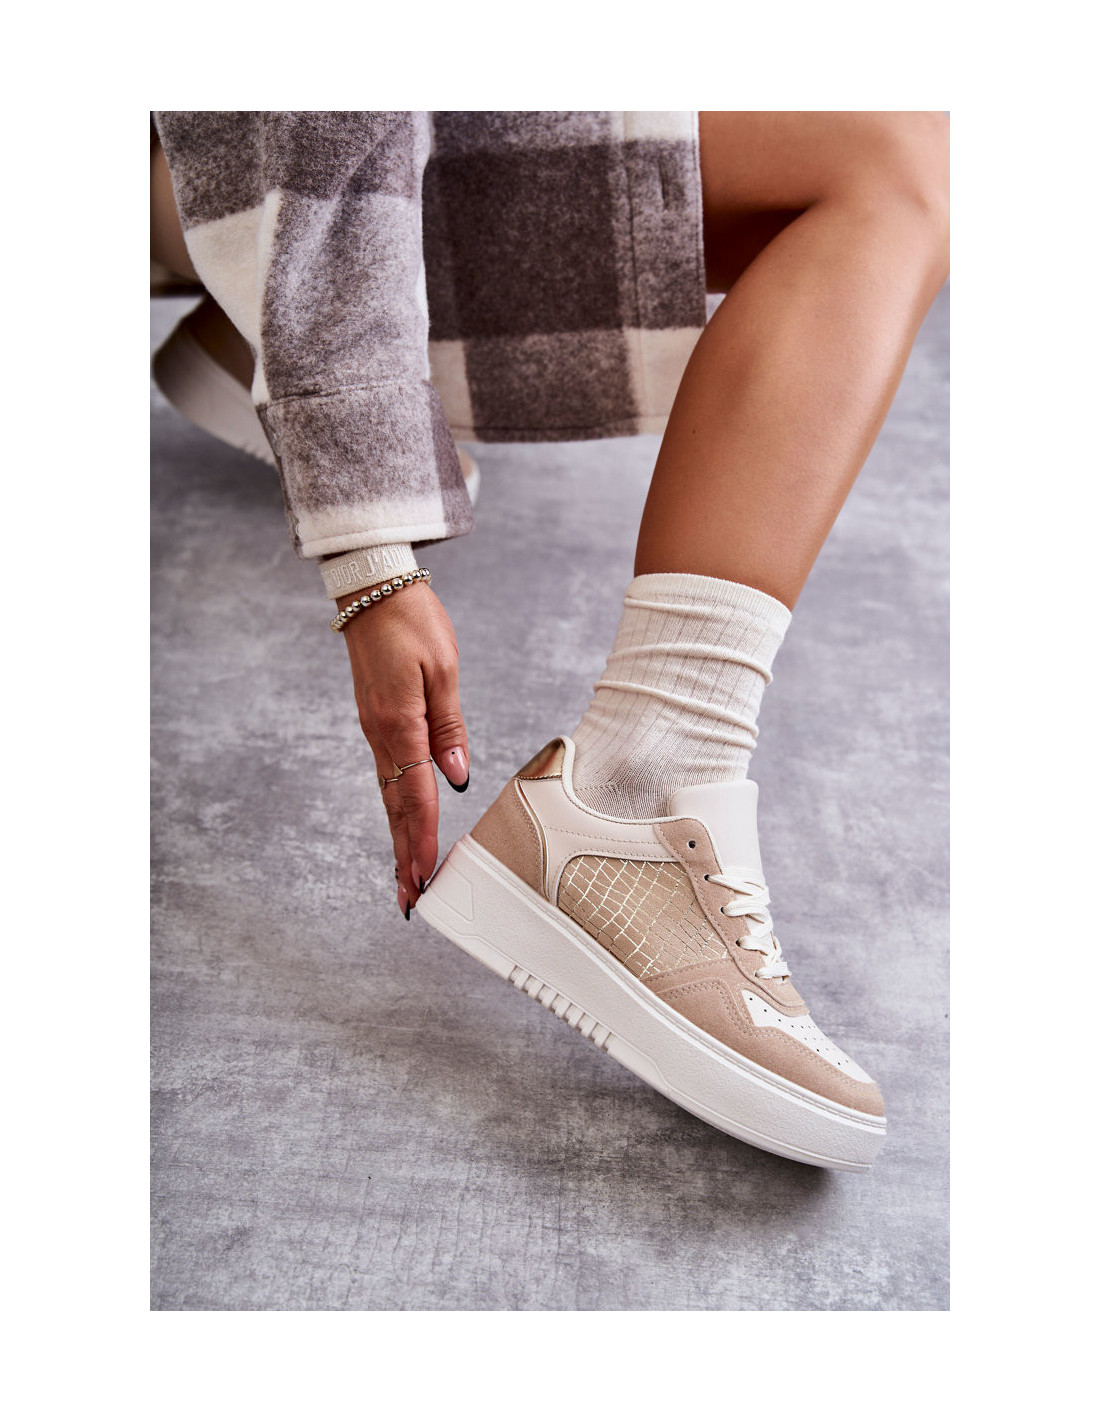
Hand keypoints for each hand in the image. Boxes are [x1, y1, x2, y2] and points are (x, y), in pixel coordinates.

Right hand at [339, 580, 468, 917]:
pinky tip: (404, 824)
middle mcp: (381, 734)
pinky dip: (396, 807)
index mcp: (400, 723)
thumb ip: (449, 726)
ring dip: (399, 836)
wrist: (372, 589)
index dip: (423, 838)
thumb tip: (455, 776)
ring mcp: (374, 730)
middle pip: (396, 806)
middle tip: (409, 898)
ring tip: (406, 875)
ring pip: (388, 795)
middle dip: (405, 854)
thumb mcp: (444, 669)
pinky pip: (387, 775)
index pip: (416, 793)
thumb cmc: (412, 621)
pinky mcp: (376, 723)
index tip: (426, 874)